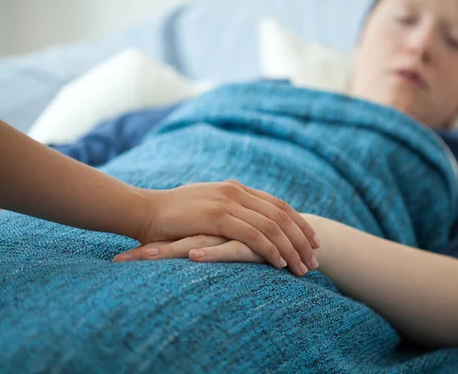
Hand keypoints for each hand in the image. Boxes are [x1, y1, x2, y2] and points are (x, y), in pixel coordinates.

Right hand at [137, 180, 319, 272]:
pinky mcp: (217, 216)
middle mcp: (236, 191)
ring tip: (303, 269)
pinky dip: (271, 249)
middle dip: (302, 239)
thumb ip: (228, 212)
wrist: (142, 210)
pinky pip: (253, 234)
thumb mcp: (206, 207)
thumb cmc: (172, 216)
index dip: (299, 223)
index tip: (314, 241)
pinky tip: (280, 264)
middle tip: (315, 260)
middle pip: (282, 214)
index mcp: (236, 188)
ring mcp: (227, 202)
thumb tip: (244, 225)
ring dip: (291, 248)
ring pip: (272, 225)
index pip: (279, 205)